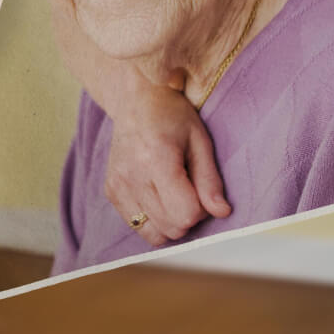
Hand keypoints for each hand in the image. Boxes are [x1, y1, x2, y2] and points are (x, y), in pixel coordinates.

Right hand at [103, 70, 230, 245]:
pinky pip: (137, 226)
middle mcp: (132, 176)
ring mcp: (117, 185)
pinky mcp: (110, 191)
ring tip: (173, 194)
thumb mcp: (200, 140)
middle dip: (188, 216)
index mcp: (157, 159)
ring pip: (154, 234)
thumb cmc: (173, 115)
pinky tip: (157, 195)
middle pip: (171, 228)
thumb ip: (210, 180)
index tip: (202, 188)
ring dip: (170, 222)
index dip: (202, 208)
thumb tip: (222, 212)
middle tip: (189, 188)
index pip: (186, 214)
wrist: (136, 98)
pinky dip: (153, 219)